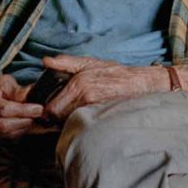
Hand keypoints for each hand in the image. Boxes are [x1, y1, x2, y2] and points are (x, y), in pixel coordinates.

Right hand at [0, 74, 44, 138]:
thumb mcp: (1, 84)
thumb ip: (17, 90)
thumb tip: (34, 94)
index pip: (4, 109)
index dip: (24, 110)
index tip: (39, 109)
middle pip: (5, 126)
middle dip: (25, 122)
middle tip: (37, 116)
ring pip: (6, 136)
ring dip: (23, 129)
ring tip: (31, 119)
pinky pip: (5, 142)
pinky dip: (17, 135)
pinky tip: (22, 126)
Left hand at [39, 55, 163, 121]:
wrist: (141, 83)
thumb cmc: (115, 73)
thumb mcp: (89, 63)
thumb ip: (66, 62)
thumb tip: (46, 61)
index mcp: (79, 83)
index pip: (51, 108)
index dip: (49, 111)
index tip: (53, 110)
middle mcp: (85, 95)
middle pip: (59, 118)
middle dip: (58, 118)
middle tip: (64, 114)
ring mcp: (95, 107)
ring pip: (70, 123)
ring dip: (69, 121)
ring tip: (76, 115)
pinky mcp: (103, 116)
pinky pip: (84, 125)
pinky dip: (82, 124)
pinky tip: (87, 118)